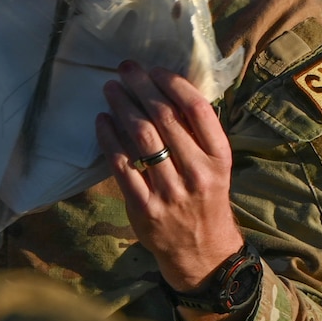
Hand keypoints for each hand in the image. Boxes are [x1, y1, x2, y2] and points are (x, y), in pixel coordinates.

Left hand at [97, 62, 243, 295]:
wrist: (201, 251)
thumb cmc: (205, 199)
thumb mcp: (214, 166)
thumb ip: (197, 134)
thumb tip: (166, 89)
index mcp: (219, 158)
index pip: (197, 109)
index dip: (173, 84)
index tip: (155, 70)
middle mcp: (198, 173)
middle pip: (165, 118)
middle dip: (142, 87)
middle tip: (126, 69)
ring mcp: (170, 192)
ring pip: (141, 137)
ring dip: (123, 106)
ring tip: (112, 89)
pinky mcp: (144, 207)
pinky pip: (121, 164)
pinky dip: (109, 138)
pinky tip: (102, 120)